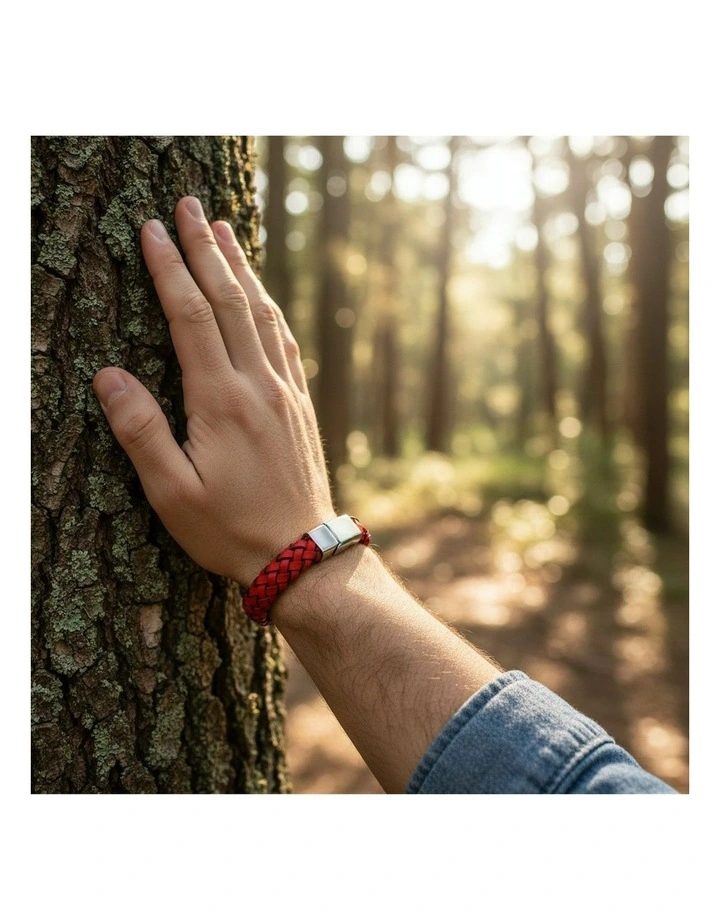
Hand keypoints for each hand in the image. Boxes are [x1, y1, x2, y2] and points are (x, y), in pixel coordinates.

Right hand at [93, 196, 335, 586]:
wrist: (301, 554)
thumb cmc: (231, 529)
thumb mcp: (172, 493)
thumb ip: (141, 432)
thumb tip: (108, 375)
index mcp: (222, 400)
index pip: (191, 316)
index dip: (169, 269)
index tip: (151, 230)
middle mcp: (259, 385)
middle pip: (230, 300)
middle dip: (205, 248)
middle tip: (187, 205)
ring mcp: (286, 392)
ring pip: (262, 313)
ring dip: (241, 267)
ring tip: (223, 229)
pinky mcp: (301, 404)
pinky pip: (284, 340)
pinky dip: (268, 306)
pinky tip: (260, 295)